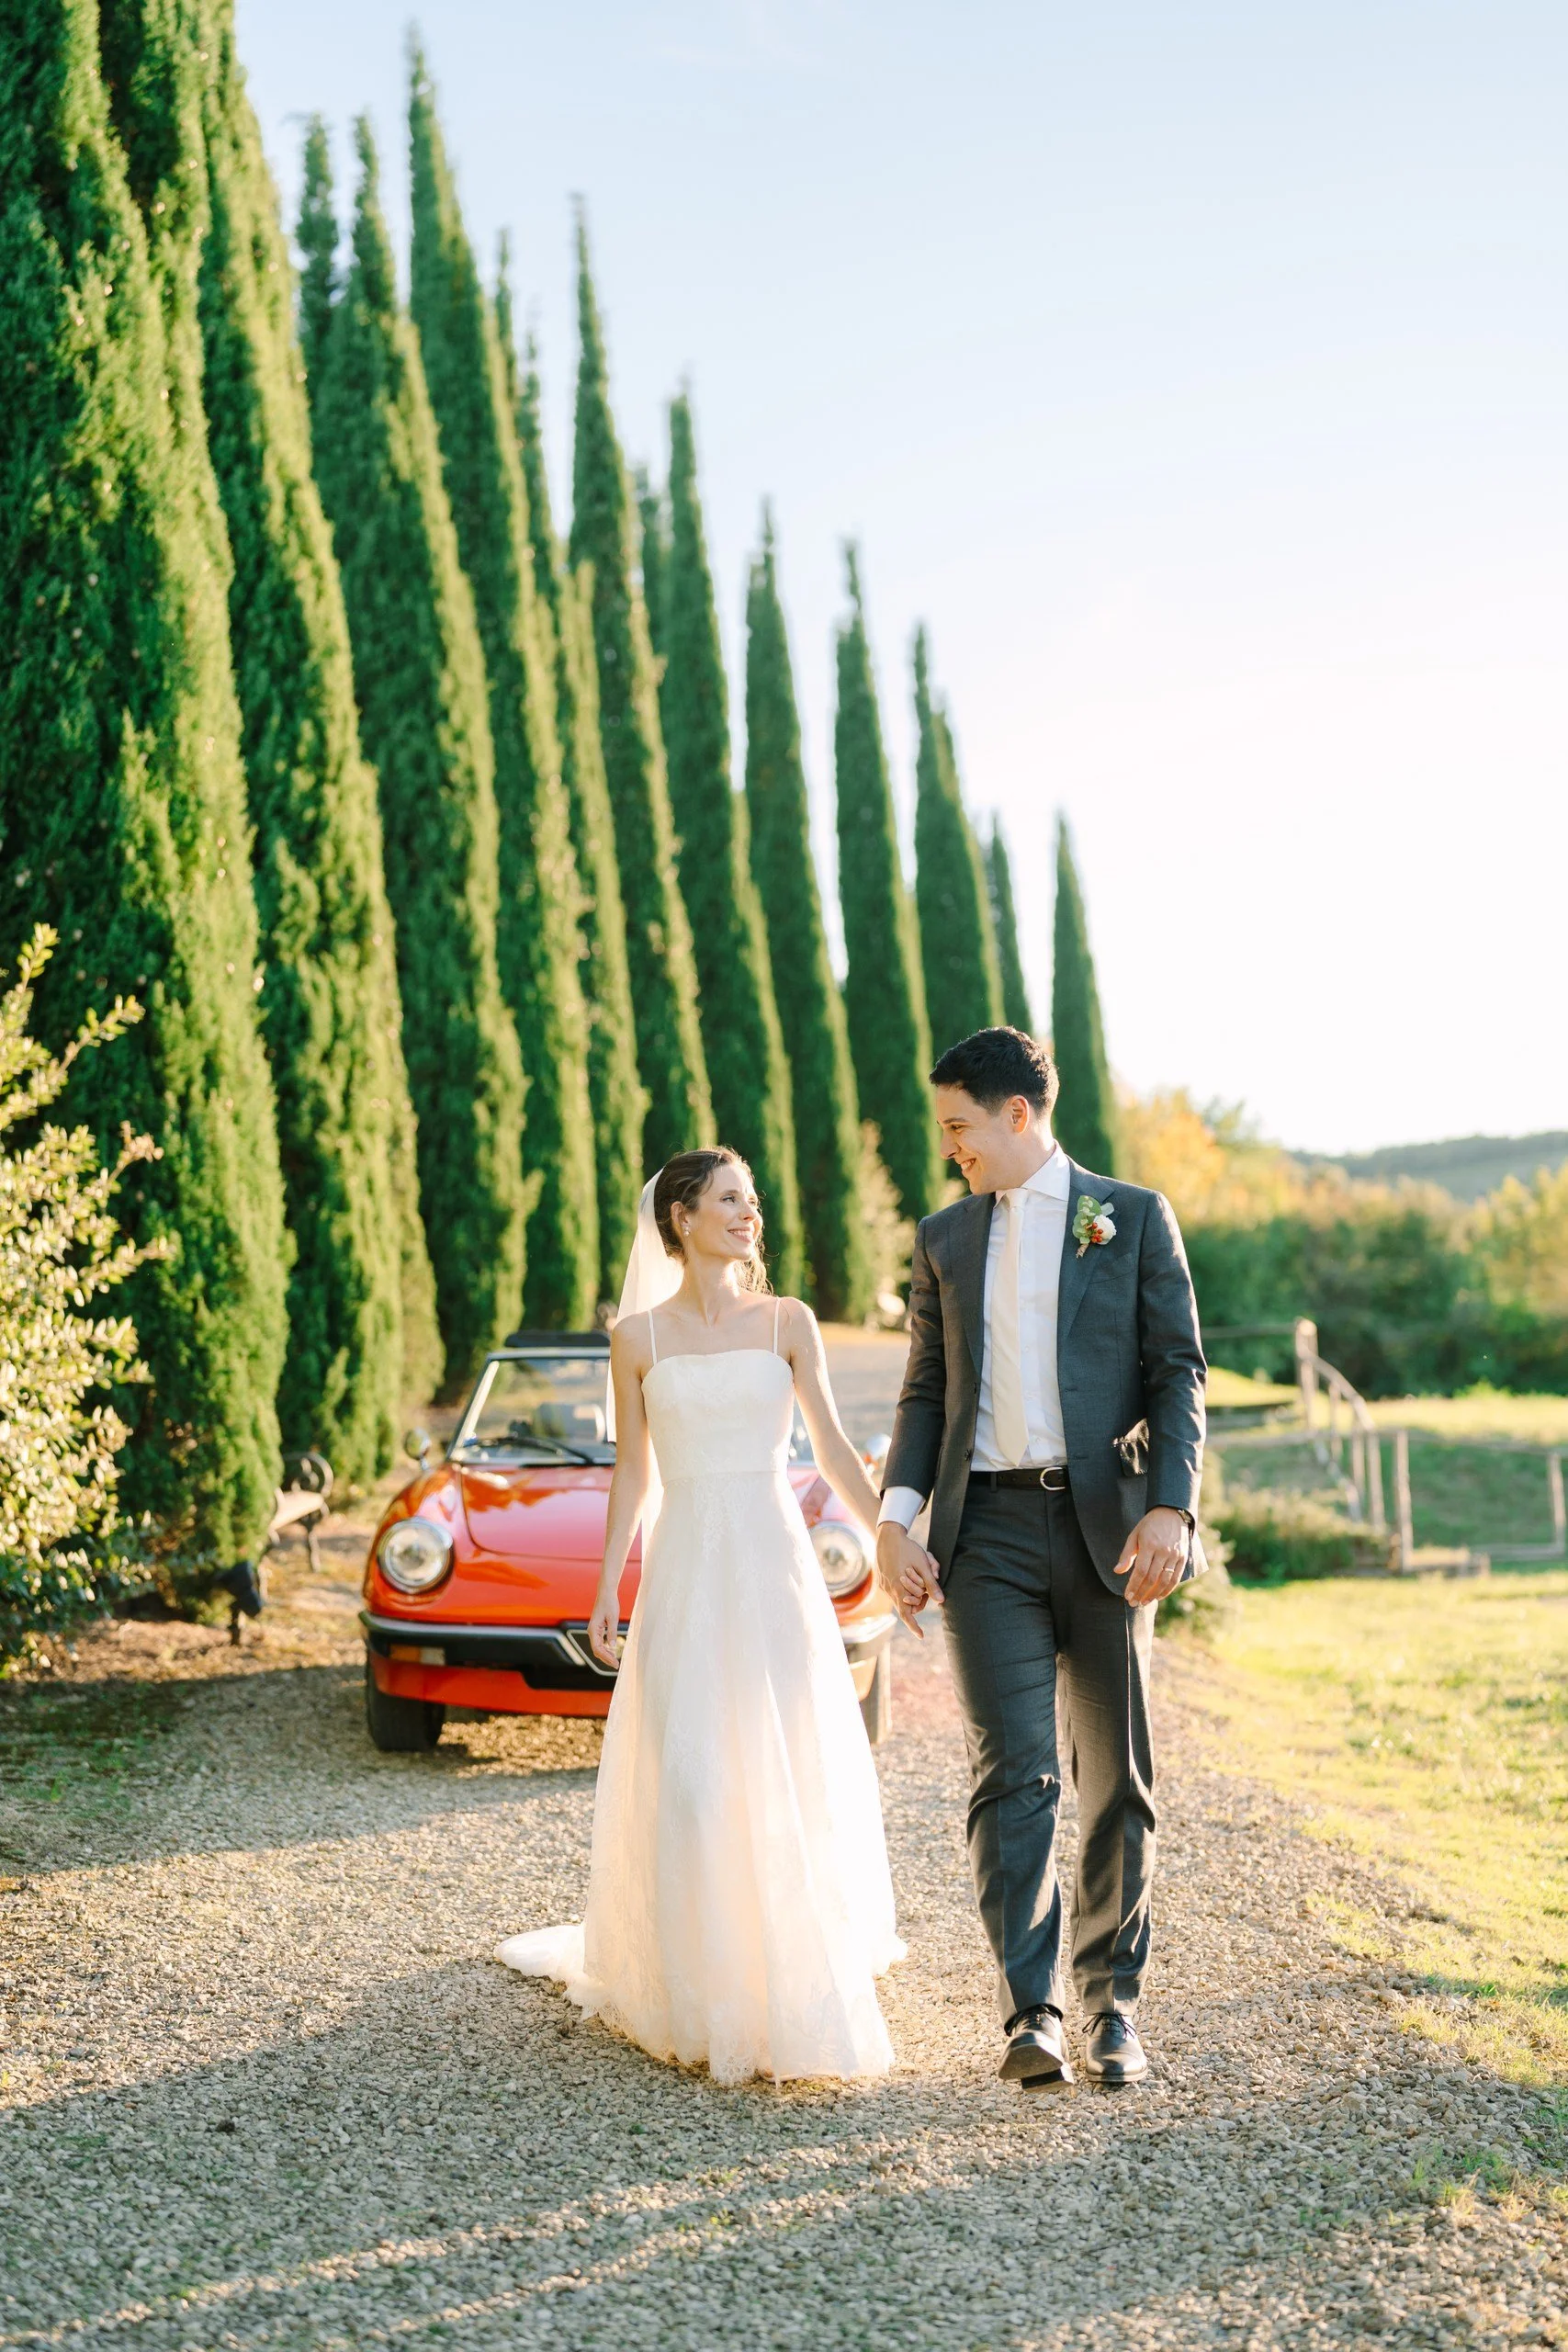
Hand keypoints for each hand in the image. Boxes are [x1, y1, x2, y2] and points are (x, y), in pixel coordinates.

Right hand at [587, 1586, 621, 1667]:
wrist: (606, 1593)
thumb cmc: (609, 1603)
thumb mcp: (613, 1618)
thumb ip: (612, 1632)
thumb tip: (612, 1646)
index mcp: (593, 1629)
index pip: (597, 1648)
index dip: (606, 1657)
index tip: (615, 1663)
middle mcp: (591, 1631)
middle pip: (597, 1650)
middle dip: (606, 1659)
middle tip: (617, 1665)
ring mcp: (594, 1631)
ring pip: (598, 1647)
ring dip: (606, 1655)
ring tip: (615, 1661)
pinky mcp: (597, 1629)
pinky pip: (600, 1643)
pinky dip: (606, 1649)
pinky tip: (613, 1652)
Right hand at [875, 1522, 942, 1638]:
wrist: (888, 1536)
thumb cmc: (907, 1549)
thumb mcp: (923, 1565)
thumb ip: (931, 1584)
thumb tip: (941, 1601)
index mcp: (899, 1588)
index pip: (906, 1614)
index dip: (914, 1627)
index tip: (922, 1636)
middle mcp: (889, 1590)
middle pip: (907, 1605)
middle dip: (919, 1600)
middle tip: (928, 1588)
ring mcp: (884, 1586)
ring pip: (901, 1597)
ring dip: (912, 1592)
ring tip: (917, 1576)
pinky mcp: (882, 1581)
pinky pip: (895, 1590)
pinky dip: (904, 1587)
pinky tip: (907, 1572)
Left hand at [1113, 1507, 1189, 1606]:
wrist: (1172, 1513)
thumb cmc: (1149, 1526)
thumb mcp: (1134, 1535)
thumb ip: (1126, 1555)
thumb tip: (1117, 1571)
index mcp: (1149, 1544)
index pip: (1141, 1571)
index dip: (1133, 1586)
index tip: (1127, 1596)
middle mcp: (1163, 1551)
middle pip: (1152, 1578)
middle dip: (1141, 1593)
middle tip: (1133, 1603)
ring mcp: (1175, 1555)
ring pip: (1165, 1581)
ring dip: (1154, 1594)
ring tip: (1145, 1602)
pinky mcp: (1183, 1558)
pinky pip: (1176, 1578)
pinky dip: (1167, 1590)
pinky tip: (1158, 1596)